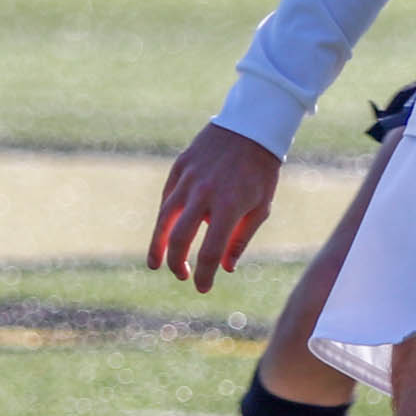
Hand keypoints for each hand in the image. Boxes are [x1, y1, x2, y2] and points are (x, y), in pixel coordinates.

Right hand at [148, 123, 281, 291]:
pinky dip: (164, 218)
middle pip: (179, 238)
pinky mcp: (179, 167)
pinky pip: (167, 198)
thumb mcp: (261, 207)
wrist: (250, 127)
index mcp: (229, 206)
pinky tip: (165, 232)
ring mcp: (188, 179)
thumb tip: (225, 268)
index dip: (204, 275)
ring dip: (158, 245)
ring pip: (164, 218)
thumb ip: (240, 239)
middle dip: (176, 263)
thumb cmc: (260, 172)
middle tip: (181, 275)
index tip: (202, 288)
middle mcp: (204, 194)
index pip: (210, 251)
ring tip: (155, 263)